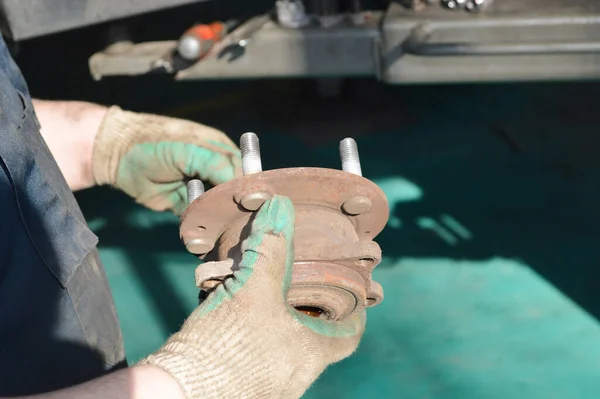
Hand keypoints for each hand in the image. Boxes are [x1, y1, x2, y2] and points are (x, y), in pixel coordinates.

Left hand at [91, 106, 241, 214]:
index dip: (249, 188)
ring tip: (213, 228)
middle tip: (233, 220)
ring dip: (216, 219)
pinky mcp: (184, 206)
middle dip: (233, 207)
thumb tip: (245, 186)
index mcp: (221, 152)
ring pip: (217, 209)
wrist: (117, 156)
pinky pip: (198, 220)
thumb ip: (218, 164)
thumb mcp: (190, 149)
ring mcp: (200, 190)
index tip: (251, 204)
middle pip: (233, 194)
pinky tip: (198, 234)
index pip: (245, 173)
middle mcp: (214, 172)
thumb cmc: (156, 144)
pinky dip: (198, 227)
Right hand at [140, 195, 365, 398]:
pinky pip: (260, 361)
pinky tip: (233, 324)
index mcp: (311, 354)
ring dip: (276, 325)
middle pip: (316, 341)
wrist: (178, 390)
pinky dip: (254, 339)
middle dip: (307, 313)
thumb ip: (270, 248)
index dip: (353, 313)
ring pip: (286, 351)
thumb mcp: (251, 287)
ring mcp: (271, 389)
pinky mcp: (245, 391)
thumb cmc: (223, 345)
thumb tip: (281, 208)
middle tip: (295, 289)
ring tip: (259, 301)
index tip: (349, 298)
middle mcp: (297, 378)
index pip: (350, 335)